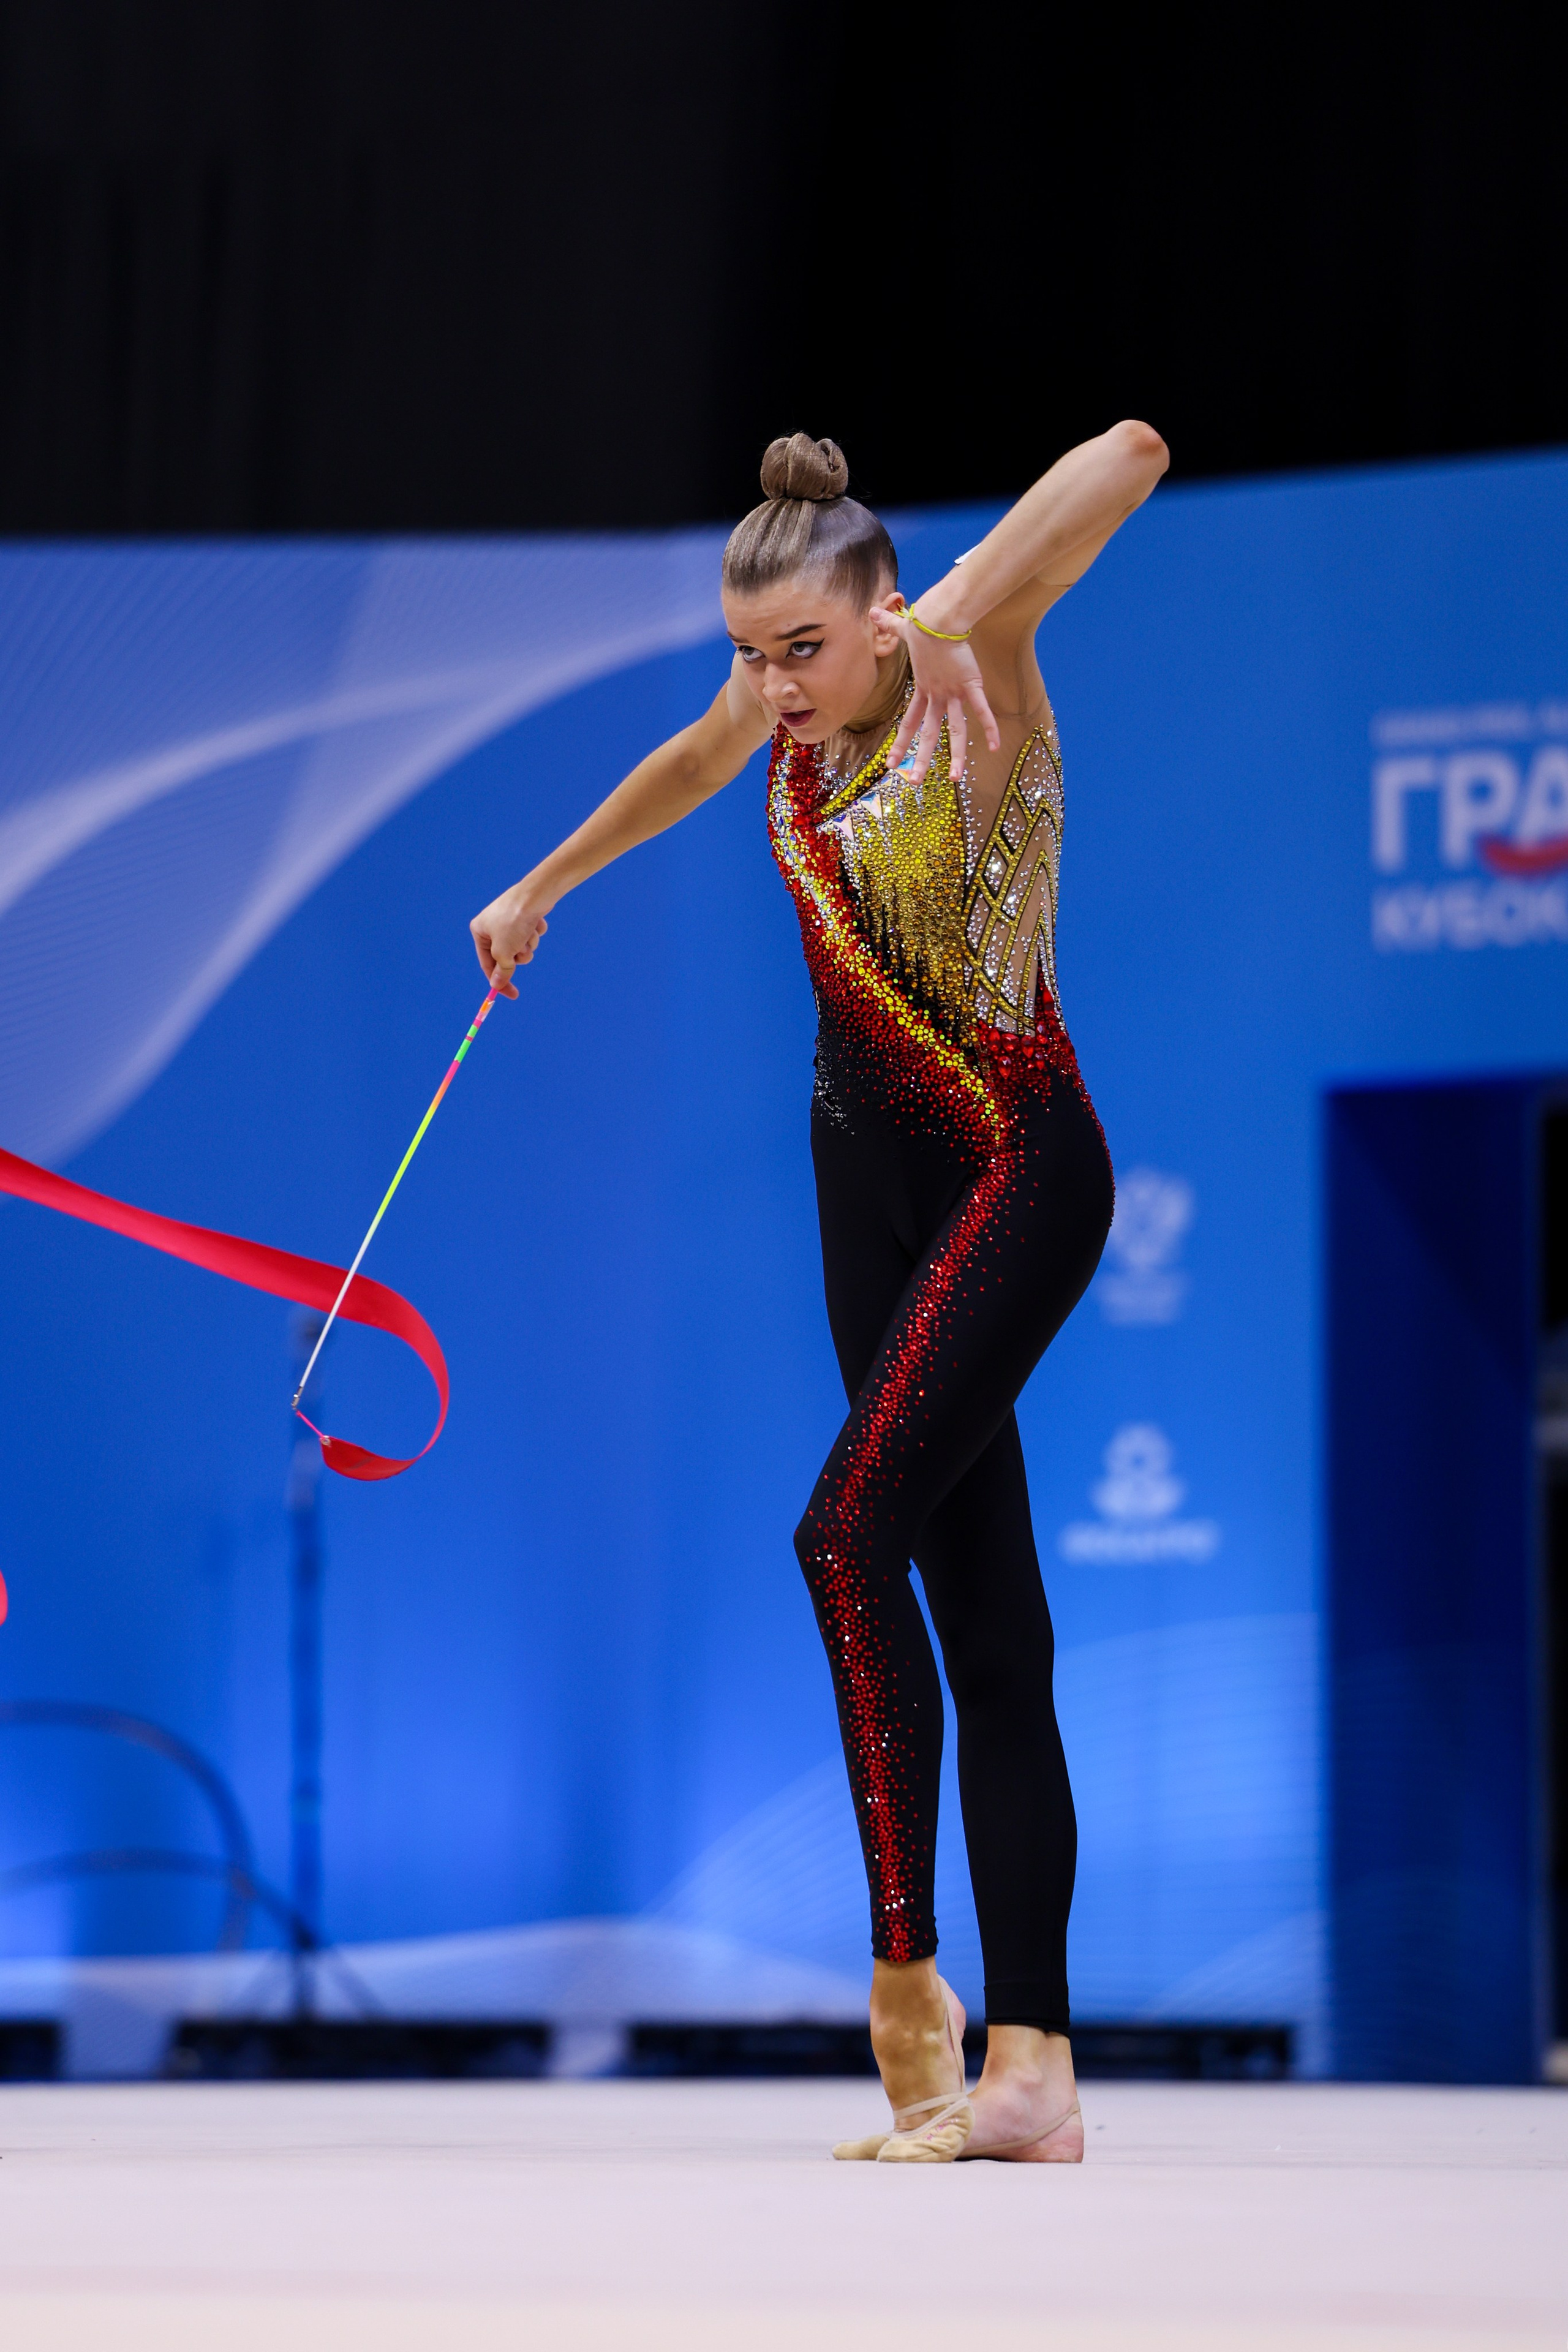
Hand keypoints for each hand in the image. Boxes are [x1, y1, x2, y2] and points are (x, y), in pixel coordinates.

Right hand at [470, 880, 553, 997]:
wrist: (536, 895)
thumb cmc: (513, 921)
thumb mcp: (503, 951)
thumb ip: (501, 970)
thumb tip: (496, 985)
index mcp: (480, 932)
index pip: (487, 964)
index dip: (500, 982)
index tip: (512, 995)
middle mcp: (492, 926)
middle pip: (506, 957)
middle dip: (518, 956)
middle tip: (522, 950)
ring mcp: (509, 921)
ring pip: (522, 948)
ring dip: (528, 945)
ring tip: (529, 933)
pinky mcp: (525, 917)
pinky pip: (531, 935)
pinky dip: (535, 932)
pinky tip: (535, 922)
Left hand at [870, 602, 1000, 783]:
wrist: (940, 615)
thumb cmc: (924, 621)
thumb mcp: (904, 627)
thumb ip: (890, 624)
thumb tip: (873, 610)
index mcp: (922, 687)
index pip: (909, 722)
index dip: (900, 743)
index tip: (890, 764)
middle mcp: (937, 695)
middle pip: (928, 733)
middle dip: (921, 759)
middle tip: (914, 782)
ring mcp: (954, 692)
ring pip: (955, 730)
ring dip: (956, 755)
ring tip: (955, 779)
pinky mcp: (970, 684)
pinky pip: (981, 710)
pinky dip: (989, 728)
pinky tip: (994, 747)